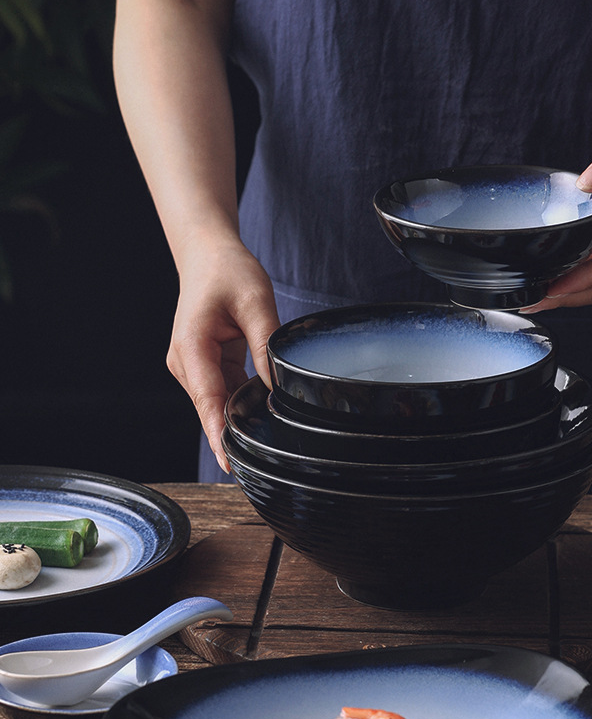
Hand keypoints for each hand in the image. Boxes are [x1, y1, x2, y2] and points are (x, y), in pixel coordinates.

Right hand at [166, 238, 279, 473]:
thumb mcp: (256, 302)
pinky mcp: (201, 366)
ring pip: (217, 402)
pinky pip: (222, 391)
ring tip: (270, 426)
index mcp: (191, 346)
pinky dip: (240, 399)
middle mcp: (184, 361)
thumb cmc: (227, 271)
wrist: (207, 255)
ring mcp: (190, 366)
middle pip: (212, 407)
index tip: (231, 463)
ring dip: (240, 413)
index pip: (208, 400)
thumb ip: (267, 344)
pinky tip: (262, 403)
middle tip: (270, 449)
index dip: (220, 434)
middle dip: (236, 429)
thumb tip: (279, 385)